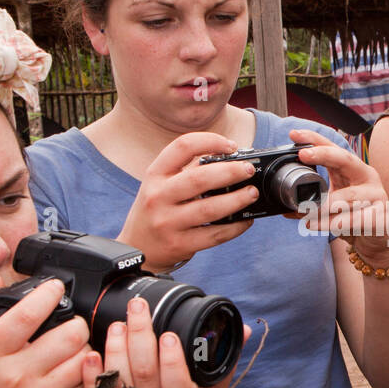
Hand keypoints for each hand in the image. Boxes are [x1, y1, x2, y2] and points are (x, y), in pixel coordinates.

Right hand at [0, 275, 94, 387]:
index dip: (47, 295)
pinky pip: (86, 381)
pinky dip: (86, 370)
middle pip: (68, 334)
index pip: (25, 316)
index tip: (55, 287)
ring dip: (84, 346)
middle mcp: (14, 376)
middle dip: (75, 322)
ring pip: (84, 357)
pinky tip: (72, 368)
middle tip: (70, 323)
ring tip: (72, 346)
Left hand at [81, 297, 249, 387]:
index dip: (172, 362)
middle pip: (143, 375)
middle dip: (139, 337)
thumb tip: (244, 329)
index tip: (169, 336)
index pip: (177, 387)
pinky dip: (90, 374)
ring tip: (118, 324)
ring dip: (116, 349)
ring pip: (118, 381)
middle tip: (138, 309)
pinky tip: (91, 353)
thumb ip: (227, 360)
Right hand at [117, 132, 259, 271]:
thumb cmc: (155, 209)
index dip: (210, 141)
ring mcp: (167, 222)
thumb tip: (231, 161)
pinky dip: (235, 227)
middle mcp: (158, 196)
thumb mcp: (159, 184)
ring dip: (237, 200)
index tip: (230, 145)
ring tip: (251, 193)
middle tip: (248, 170)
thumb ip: (186, 171)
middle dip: (230, 171)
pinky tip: (245, 220)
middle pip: (199, 178)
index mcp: (155, 174)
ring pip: (209, 209)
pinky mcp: (179, 244)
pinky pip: (214, 235)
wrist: (137, 246)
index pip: (182, 147)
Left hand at [288, 128, 388, 268]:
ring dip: (324, 207)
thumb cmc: (354, 218)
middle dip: (323, 154)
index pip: (333, 149)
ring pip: (347, 196)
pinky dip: (338, 224)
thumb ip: (313, 203)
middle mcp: (367, 177)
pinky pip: (356, 219)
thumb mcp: (332, 206)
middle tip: (303, 155)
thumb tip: (286, 207)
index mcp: (353, 170)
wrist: (379, 241)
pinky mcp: (382, 216)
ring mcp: (378, 195)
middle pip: (346, 159)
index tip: (295, 135)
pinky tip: (329, 228)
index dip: (315, 140)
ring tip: (307, 217)